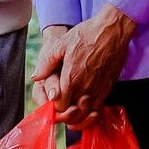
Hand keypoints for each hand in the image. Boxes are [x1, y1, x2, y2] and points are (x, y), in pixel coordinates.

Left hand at [31, 7, 135, 128]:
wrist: (113, 30)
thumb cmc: (87, 34)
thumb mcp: (61, 44)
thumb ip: (47, 63)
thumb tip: (35, 76)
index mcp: (71, 78)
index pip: (59, 105)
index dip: (54, 107)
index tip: (53, 103)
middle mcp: (85, 88)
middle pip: (72, 114)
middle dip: (65, 115)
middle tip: (61, 111)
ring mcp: (98, 89)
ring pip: (86, 115)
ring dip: (78, 117)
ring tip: (72, 114)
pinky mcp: (109, 88)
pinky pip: (99, 109)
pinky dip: (92, 114)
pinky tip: (86, 110)